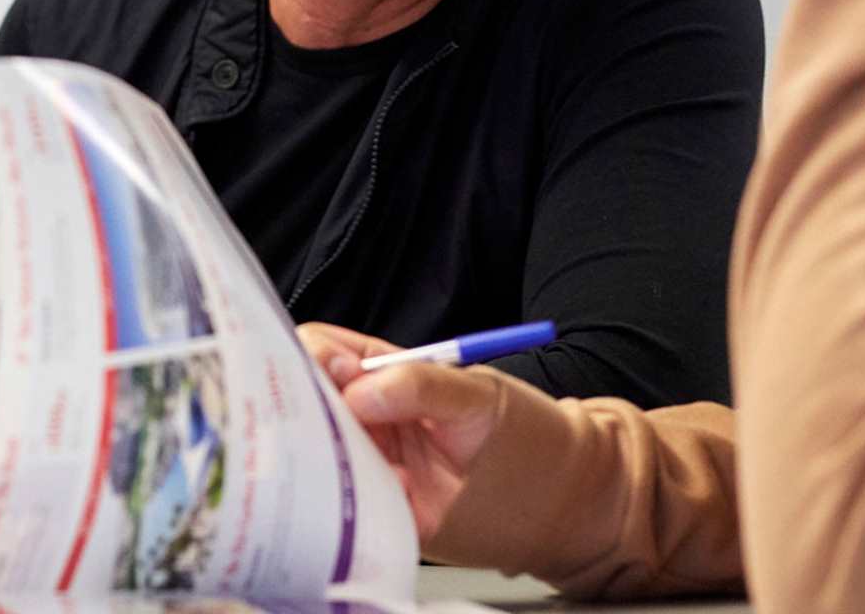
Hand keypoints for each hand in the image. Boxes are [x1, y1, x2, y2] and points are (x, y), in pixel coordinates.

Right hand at [297, 321, 505, 540]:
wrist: (563, 505)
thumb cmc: (527, 437)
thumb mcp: (477, 396)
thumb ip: (419, 385)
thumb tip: (355, 392)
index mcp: (384, 374)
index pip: (322, 351)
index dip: (314, 358)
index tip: (334, 375)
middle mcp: (368, 418)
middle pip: (304, 405)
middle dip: (301, 412)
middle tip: (329, 426)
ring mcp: (371, 467)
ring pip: (315, 457)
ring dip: (324, 459)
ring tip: (362, 464)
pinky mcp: (380, 514)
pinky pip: (342, 508)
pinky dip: (347, 503)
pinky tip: (381, 497)